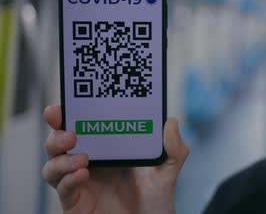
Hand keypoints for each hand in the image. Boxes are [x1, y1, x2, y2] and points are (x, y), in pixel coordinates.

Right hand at [42, 105, 189, 213]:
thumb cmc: (155, 200)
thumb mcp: (168, 171)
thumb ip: (174, 147)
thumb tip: (170, 122)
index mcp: (107, 148)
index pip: (83, 125)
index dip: (71, 112)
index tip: (68, 101)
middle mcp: (89, 162)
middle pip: (59, 142)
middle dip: (56, 131)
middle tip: (69, 130)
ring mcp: (79, 183)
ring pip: (52, 165)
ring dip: (61, 158)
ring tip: (82, 157)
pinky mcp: (75, 203)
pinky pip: (62, 189)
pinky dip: (68, 179)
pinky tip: (83, 173)